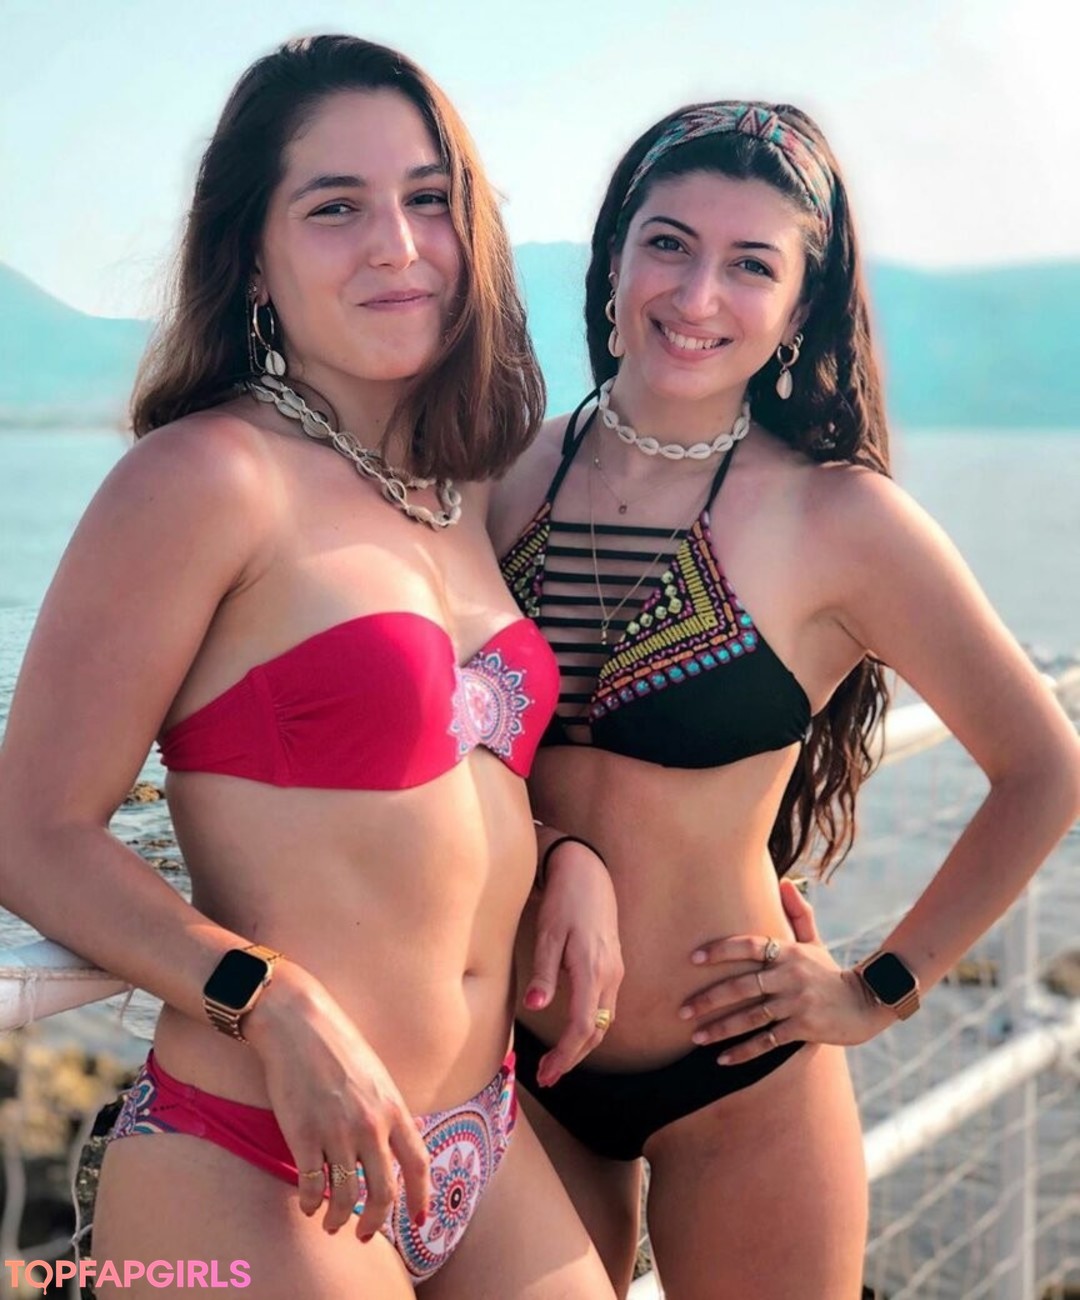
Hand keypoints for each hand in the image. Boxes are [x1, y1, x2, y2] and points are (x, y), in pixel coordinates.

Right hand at [243, 963, 430, 1240]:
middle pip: (384, 1192)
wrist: (298, 1022)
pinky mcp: (303, 1134)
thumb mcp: (378, 1075)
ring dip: (339, 1219)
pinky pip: (311, 1185)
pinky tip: (307, 1205)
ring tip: (332, 1224)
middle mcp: (370, 1124)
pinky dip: (310, 1203)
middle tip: (365, 1232)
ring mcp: (336, 1131)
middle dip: (375, 1221)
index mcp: (393, 1107)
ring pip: (346, 1196)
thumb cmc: (337, 1044)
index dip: (420, 1197)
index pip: (418, 1164)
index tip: (418, 1219)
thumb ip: (389, 1110)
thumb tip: (401, 1140)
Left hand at [522, 838, 623, 1086]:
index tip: (547, 1073)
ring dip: (582, 1044)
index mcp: (592, 970)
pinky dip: (590, 1026)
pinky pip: (605, 1006)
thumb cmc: (564, 900)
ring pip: (604, 1021)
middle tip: (549, 1076)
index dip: (565, 1055)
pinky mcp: (613, 965)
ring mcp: (615, 971)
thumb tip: (534, 1006)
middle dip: (573, 1058)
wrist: (587, 871)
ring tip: (557, 1059)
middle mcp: (609, 975)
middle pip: (597, 1032)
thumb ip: (543, 973)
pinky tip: (573, 1030)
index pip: (583, 1027)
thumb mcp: (548, 934)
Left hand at [678, 879, 891, 1062]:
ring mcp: (796, 1003)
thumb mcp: (814, 942)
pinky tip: (722, 1059)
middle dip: (708, 999)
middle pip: (742, 986)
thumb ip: (798, 913)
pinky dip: (744, 1052)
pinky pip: (767, 1041)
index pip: (749, 945)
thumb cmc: (830, 972)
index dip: (720, 950)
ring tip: (695, 1036)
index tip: (693, 958)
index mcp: (788, 952)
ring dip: (720, 1029)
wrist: (866, 1003)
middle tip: (682, 1009)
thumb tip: (785, 881)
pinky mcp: (804, 1028)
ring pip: (751, 1017)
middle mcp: (790, 976)